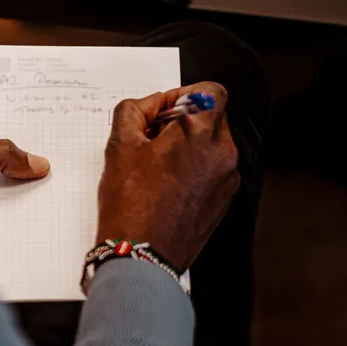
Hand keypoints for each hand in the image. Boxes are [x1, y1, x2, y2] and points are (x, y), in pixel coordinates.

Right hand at [97, 82, 239, 271]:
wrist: (141, 254)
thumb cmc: (131, 204)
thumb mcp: (119, 146)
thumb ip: (134, 111)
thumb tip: (149, 105)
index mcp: (202, 134)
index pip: (211, 91)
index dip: (184, 95)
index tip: (163, 112)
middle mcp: (224, 154)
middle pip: (212, 118)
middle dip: (183, 122)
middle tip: (152, 139)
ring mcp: (227, 180)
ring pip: (212, 145)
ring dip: (188, 146)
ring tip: (155, 166)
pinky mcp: (223, 201)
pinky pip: (212, 171)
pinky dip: (193, 169)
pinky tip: (165, 185)